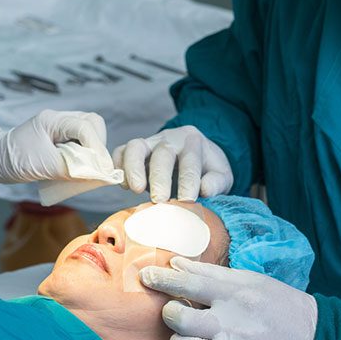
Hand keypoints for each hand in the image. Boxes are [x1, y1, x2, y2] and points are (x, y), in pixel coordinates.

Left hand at [0, 110, 109, 183]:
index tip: (102, 168)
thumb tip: (94, 173)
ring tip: (88, 168)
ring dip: (92, 150)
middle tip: (96, 166)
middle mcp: (58, 119)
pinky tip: (80, 166)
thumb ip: (70, 168)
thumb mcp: (42, 165)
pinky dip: (85, 154)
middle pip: (92, 124)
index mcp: (53, 120)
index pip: (85, 127)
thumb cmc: (14, 159)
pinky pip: (80, 141)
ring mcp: (59, 127)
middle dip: (98, 145)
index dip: (97, 148)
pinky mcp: (59, 138)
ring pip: (88, 132)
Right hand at [113, 126, 231, 202]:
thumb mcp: (222, 176)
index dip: (188, 181)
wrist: (195, 157)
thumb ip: (217, 182)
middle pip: (162, 153)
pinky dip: (119, 167)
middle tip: (160, 200)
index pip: (190, 160)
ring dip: (134, 168)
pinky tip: (124, 185)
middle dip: (160, 177)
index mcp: (194, 143)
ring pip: (136, 147)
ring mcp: (150, 142)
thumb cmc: (207, 170)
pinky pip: (121, 152)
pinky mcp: (135, 150)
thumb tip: (205, 189)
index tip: (187, 200)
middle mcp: (171, 139)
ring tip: (136, 190)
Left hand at [139, 257, 314, 339]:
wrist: (314, 339)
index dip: (162, 278)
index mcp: (236, 292)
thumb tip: (175, 264)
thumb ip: (211, 273)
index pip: (189, 281)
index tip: (146, 275)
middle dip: (170, 312)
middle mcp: (232, 321)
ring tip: (183, 339)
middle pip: (180, 316)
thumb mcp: (251, 280)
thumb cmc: (279, 305)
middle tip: (175, 312)